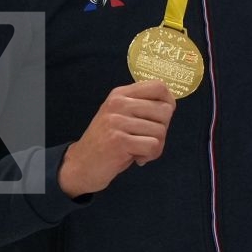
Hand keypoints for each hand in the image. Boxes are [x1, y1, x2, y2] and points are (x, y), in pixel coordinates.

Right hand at [58, 81, 176, 196]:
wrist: (81, 165)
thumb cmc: (106, 142)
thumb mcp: (120, 116)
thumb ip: (141, 107)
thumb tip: (170, 106)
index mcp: (120, 94)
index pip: (158, 86)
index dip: (169, 102)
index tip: (162, 118)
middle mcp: (118, 103)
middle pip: (164, 110)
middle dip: (162, 130)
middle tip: (146, 140)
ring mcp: (117, 121)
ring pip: (160, 131)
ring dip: (155, 147)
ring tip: (138, 150)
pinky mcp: (119, 141)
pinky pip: (153, 146)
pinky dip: (149, 156)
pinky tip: (136, 158)